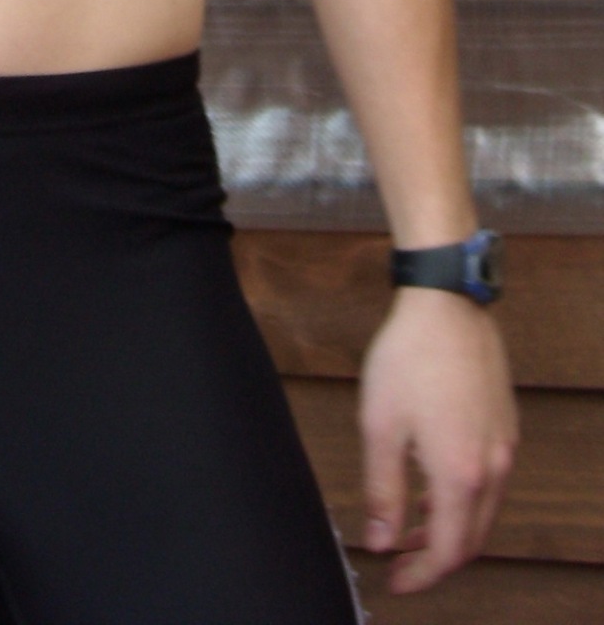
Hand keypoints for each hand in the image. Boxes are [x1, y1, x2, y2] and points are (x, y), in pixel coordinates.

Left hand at [358, 288, 517, 592]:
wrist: (446, 303)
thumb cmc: (408, 357)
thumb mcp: (380, 426)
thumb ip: (382, 490)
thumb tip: (381, 541)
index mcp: (461, 474)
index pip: (449, 552)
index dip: (421, 575)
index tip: (394, 581)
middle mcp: (493, 467)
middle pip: (472, 539)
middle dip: (436, 559)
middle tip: (400, 562)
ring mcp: (504, 446)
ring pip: (484, 512)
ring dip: (450, 530)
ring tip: (410, 527)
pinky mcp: (505, 426)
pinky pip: (489, 483)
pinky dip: (463, 500)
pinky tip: (432, 487)